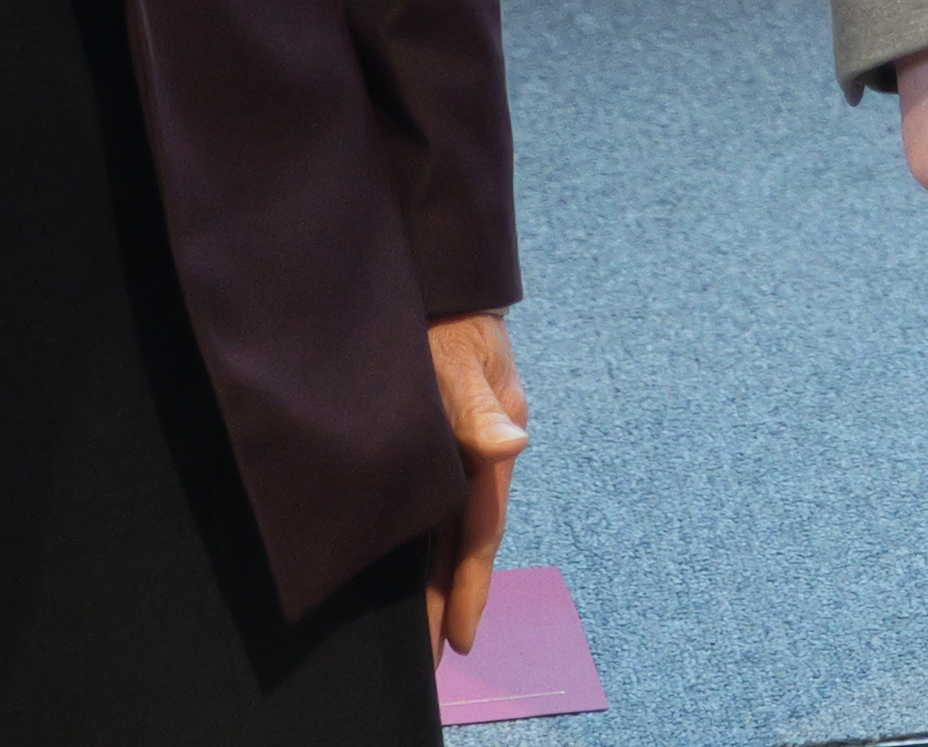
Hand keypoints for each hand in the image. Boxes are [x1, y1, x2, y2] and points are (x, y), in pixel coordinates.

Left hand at [426, 310, 528, 656]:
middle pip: (465, 538)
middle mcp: (483, 450)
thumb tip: (512, 445)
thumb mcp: (459, 360)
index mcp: (493, 441)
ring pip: (450, 524)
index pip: (480, 530)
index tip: (460, 639)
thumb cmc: (447, 316)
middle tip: (438, 655)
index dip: (470, 587)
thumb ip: (481, 407)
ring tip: (428, 625)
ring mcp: (464, 443)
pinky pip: (437, 500)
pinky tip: (415, 559)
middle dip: (452, 595)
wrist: (440, 272)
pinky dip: (428, 537)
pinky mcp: (443, 432)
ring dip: (439, 573)